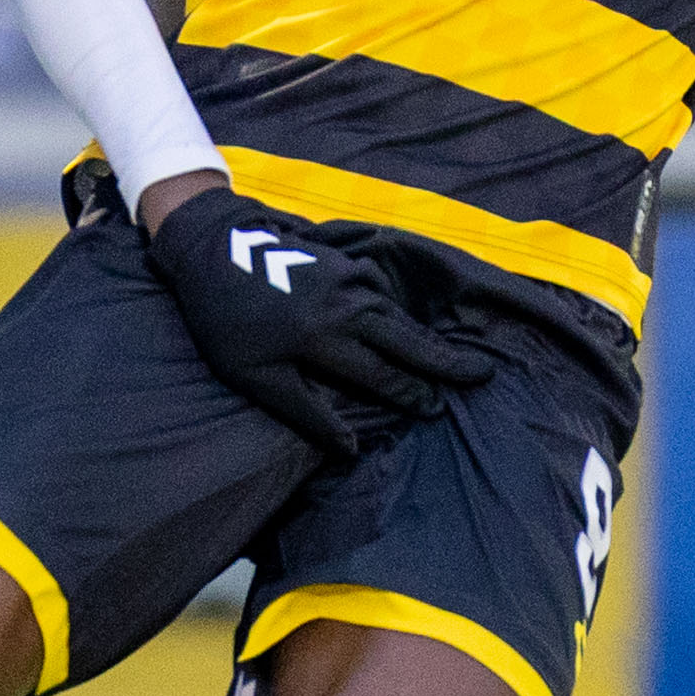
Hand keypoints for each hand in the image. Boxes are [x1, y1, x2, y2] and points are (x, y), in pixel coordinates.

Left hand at [142, 182, 496, 457]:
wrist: (212, 247)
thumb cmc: (225, 321)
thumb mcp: (254, 375)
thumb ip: (304, 411)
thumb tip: (349, 448)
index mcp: (324, 338)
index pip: (382, 374)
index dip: (411, 395)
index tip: (437, 409)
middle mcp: (346, 306)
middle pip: (405, 340)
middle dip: (444, 361)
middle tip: (483, 375)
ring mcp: (348, 278)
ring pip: (398, 314)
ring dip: (427, 336)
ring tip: (453, 356)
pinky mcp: (344, 260)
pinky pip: (384, 290)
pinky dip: (401, 308)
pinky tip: (408, 321)